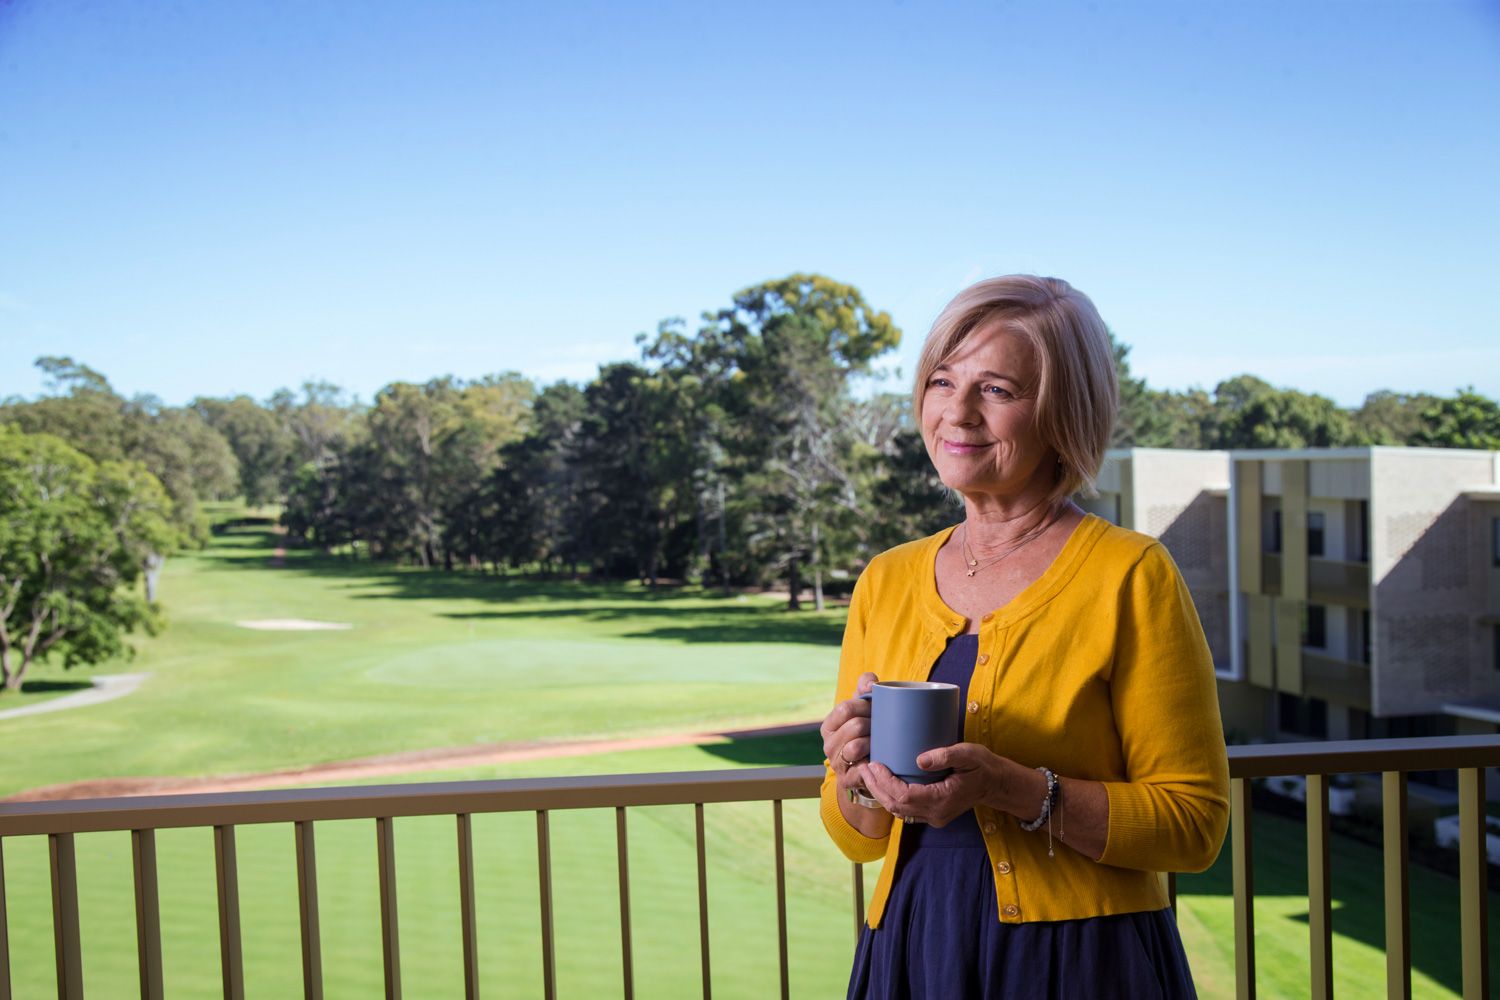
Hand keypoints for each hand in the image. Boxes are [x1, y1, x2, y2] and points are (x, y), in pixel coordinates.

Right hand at [820, 672, 877, 796]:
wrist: (870, 765)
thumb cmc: (867, 730)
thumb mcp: (864, 706)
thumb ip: (865, 686)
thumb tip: (871, 684)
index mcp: (829, 725)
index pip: (844, 708)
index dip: (864, 706)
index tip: (876, 708)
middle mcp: (828, 745)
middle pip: (854, 726)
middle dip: (873, 724)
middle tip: (883, 725)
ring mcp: (836, 763)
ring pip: (855, 747)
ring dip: (873, 742)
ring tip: (882, 741)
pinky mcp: (847, 780)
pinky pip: (861, 769)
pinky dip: (872, 763)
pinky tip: (880, 758)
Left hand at [862, 743, 1004, 827]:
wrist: (995, 784)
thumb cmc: (982, 766)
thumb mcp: (968, 754)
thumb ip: (946, 755)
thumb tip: (919, 759)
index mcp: (942, 800)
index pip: (905, 796)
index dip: (885, 782)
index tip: (874, 764)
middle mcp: (935, 813)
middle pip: (896, 806)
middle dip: (875, 786)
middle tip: (862, 766)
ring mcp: (933, 817)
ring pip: (898, 810)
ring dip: (879, 792)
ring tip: (866, 772)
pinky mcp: (931, 813)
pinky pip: (904, 809)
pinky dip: (889, 796)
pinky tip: (881, 781)